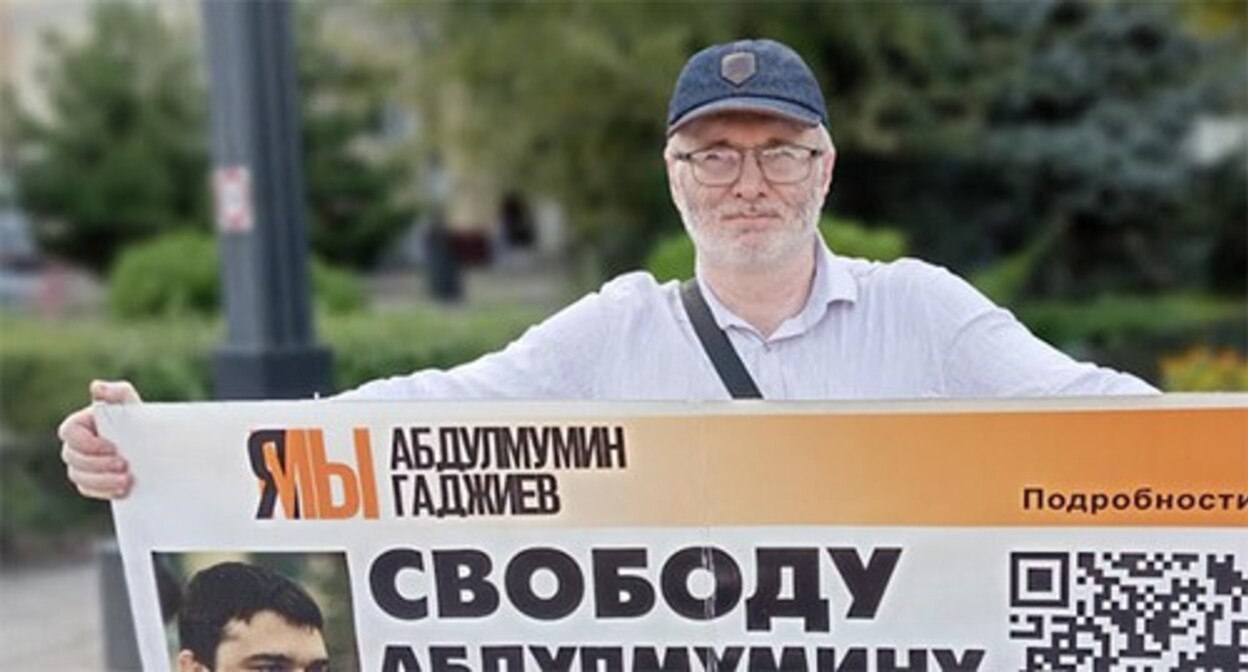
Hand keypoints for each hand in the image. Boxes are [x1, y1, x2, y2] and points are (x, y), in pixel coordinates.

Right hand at [58, 380, 141, 499]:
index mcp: (80, 424)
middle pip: (73, 458)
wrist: (153, 445)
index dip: (87, 442)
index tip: (112, 447)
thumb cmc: (138, 419)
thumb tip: (96, 387)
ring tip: (126, 481)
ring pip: (79, 476)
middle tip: (124, 465)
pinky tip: (122, 491)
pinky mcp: (91, 481)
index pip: (69, 433)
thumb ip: (117, 392)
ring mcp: (81, 465)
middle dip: (98, 464)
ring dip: (101, 481)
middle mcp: (75, 445)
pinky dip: (104, 491)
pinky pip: (88, 490)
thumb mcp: (131, 403)